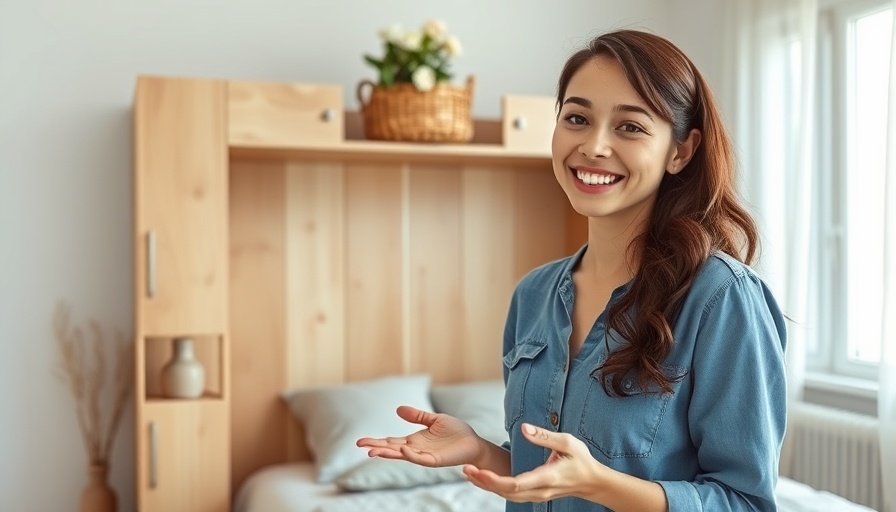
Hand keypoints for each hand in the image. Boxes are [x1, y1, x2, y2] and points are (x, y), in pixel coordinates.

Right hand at [356, 405, 484, 467]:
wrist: (474, 443)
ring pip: (403, 455)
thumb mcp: (434, 419)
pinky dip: (411, 455)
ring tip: (373, 451)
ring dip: (388, 454)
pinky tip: (402, 449)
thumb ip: (417, 416)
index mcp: (414, 440)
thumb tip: (398, 409)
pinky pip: (421, 459)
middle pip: (392, 449)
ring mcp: (425, 455)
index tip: (360, 442)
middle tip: (360, 446)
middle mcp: (416, 449)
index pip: (391, 441)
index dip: (377, 441)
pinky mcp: (436, 460)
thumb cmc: (456, 432)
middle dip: (376, 448)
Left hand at [462, 422, 602, 502]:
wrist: (592, 482)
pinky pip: (512, 495)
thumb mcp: (569, 442)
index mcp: (547, 477)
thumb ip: (545, 436)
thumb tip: (523, 428)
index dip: (494, 480)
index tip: (478, 470)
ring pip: (507, 496)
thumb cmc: (581, 460)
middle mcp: (540, 491)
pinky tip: (484, 478)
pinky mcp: (535, 495)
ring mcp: (537, 496)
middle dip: (484, 482)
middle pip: (507, 492)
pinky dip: (496, 487)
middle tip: (465, 469)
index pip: (516, 484)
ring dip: (487, 486)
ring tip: (469, 473)